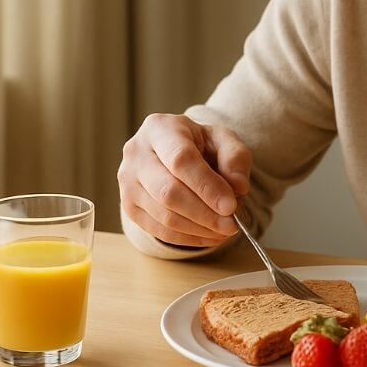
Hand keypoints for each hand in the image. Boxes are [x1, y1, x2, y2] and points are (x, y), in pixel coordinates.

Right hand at [118, 113, 251, 246]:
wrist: (175, 152)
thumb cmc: (200, 144)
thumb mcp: (224, 140)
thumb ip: (235, 159)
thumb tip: (238, 187)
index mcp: (159, 128)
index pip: (181, 160)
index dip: (206, 186)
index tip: (230, 205)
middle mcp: (136, 154)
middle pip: (168, 192)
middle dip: (204, 213)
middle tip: (231, 224)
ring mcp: (127, 182)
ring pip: (163, 215)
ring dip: (199, 229)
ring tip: (225, 230)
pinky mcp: (129, 207)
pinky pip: (158, 230)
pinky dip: (188, 238)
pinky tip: (209, 236)